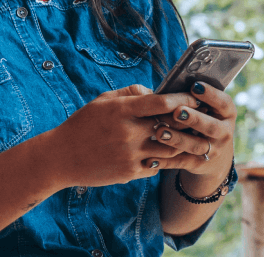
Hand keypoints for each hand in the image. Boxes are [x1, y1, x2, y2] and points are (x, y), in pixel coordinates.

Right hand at [40, 84, 200, 187]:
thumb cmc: (83, 124)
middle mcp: (128, 132)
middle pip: (171, 126)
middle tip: (204, 118)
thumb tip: (156, 92)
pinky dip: (164, 160)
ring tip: (196, 138)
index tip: (196, 96)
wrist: (60, 158)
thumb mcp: (103, 101)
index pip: (161, 101)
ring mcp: (130, 154)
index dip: (183, 98)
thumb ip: (131, 93)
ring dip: (182, 144)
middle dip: (189, 122)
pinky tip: (170, 155)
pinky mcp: (129, 173)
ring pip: (169, 149)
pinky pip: (157, 166)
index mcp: (122, 110)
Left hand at [145, 82, 235, 176]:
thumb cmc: (205, 120)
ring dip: (178, 139)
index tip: (195, 86)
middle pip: (211, 126)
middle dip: (194, 119)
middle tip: (177, 112)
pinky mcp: (199, 165)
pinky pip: (181, 163)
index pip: (224, 103)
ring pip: (196, 146)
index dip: (211, 95)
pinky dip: (165, 161)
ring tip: (160, 132)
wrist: (215, 156)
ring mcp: (213, 150)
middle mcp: (224, 133)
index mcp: (227, 114)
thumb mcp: (209, 110)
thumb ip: (194, 99)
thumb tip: (172, 86)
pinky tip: (150, 158)